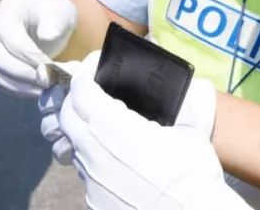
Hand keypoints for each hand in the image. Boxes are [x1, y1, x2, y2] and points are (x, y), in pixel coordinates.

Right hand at [0, 0, 77, 97]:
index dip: (26, 52)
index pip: (9, 33)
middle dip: (22, 71)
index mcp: (8, 9)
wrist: (52, 23)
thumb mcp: (62, 12)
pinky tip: (39, 91)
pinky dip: (19, 89)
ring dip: (20, 84)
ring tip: (46, 87)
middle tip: (47, 80)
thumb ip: (56, 21)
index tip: (48, 64)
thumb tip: (48, 36)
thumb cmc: (56, 15)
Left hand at [40, 46, 216, 164]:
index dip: (85, 72)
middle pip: (67, 116)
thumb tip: (180, 100)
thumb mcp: (186, 132)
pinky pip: (88, 173)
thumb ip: (169, 113)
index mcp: (113, 127)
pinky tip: (120, 162)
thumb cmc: (192, 172)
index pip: (81, 90)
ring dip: (85, 131)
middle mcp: (93, 152)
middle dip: (76, 98)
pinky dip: (97, 161)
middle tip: (94, 90)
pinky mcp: (94, 201)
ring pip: (75, 146)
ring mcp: (91, 180)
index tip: (95, 64)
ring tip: (108, 127)